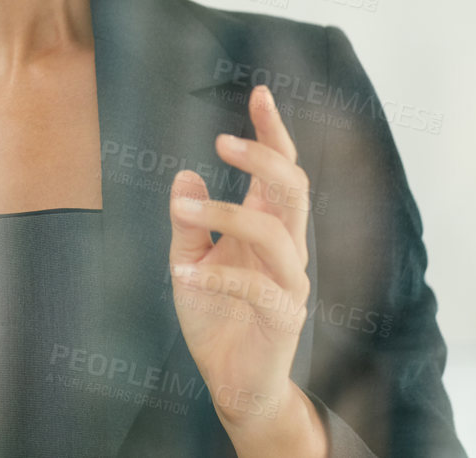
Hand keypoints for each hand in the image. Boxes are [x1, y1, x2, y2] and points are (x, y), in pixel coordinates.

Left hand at [169, 84, 323, 453]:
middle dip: (264, 156)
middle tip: (223, 139)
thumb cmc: (215, 316)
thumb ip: (188, 222)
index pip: (281, 169)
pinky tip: (183, 274)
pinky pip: (255, 289)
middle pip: (294, 188)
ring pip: (276, 233)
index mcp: (267, 227)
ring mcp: (290, 282)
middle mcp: (286, 248)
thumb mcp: (188, 261)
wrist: (233, 381)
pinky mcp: (283, 317)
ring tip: (181, 213)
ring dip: (226, 215)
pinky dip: (216, 276)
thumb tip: (185, 176)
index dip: (274, 131)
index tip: (260, 94)